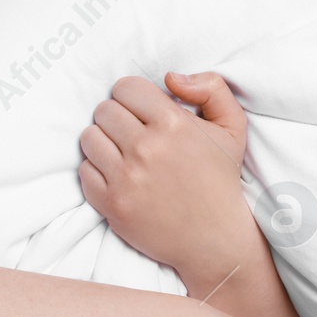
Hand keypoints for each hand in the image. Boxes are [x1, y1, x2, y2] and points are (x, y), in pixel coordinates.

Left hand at [78, 72, 256, 287]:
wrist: (215, 238)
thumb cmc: (221, 179)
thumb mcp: (233, 126)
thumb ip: (210, 87)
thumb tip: (170, 77)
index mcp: (173, 124)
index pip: (125, 87)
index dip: (133, 97)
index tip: (143, 112)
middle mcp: (146, 149)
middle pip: (103, 110)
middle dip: (118, 117)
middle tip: (134, 133)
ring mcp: (126, 178)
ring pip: (89, 137)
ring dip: (104, 142)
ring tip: (124, 152)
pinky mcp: (112, 204)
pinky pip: (84, 170)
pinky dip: (97, 170)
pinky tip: (118, 175)